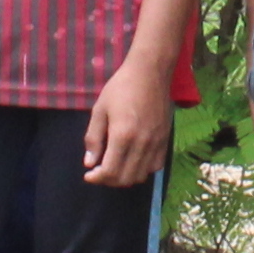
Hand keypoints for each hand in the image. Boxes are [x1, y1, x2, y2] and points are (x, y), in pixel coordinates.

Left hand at [83, 48, 176, 185]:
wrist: (150, 72)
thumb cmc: (121, 87)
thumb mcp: (100, 110)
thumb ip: (93, 138)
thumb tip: (89, 162)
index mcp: (122, 136)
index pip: (110, 171)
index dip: (97, 178)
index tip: (89, 174)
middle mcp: (141, 144)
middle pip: (125, 178)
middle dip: (109, 180)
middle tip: (99, 171)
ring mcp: (156, 143)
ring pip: (141, 175)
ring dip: (126, 177)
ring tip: (115, 167)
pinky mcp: (165, 139)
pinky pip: (156, 166)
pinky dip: (143, 170)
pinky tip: (133, 160)